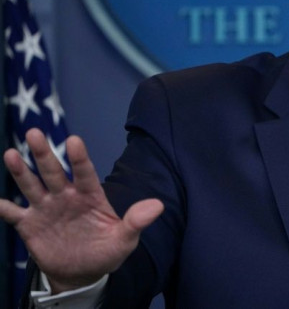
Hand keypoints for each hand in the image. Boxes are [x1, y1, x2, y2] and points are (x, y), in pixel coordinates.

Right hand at [0, 128, 163, 292]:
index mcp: (90, 195)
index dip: (79, 158)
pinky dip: (4, 208)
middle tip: (34, 132)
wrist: (82, 272)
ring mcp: (46, 209)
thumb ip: (136, 221)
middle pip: (54, 171)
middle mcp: (66, 196)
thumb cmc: (106, 250)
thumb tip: (158, 206)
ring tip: (11, 154)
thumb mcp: (125, 239)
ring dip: (21, 171)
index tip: (74, 140)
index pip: (85, 173)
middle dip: (44, 153)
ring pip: (32, 185)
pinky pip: (14, 214)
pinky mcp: (30, 226)